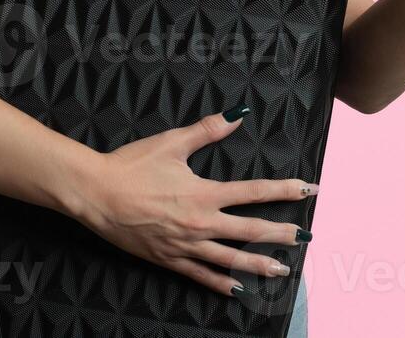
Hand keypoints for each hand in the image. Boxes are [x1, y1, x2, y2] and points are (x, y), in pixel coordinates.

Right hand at [69, 107, 314, 297]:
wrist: (96, 194)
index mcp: (203, 194)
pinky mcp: (168, 259)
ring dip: (259, 265)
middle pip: (249, 231)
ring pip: (230, 260)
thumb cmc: (131, 165)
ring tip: (282, 270)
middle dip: (281, 234)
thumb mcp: (171, 143)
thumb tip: (238, 114)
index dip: (284, 191)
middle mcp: (199, 223)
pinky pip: (200, 275)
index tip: (308, 190)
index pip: (253, 192)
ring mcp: (185, 246)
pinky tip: (237, 290)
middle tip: (305, 236)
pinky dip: (221, 283)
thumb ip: (207, 130)